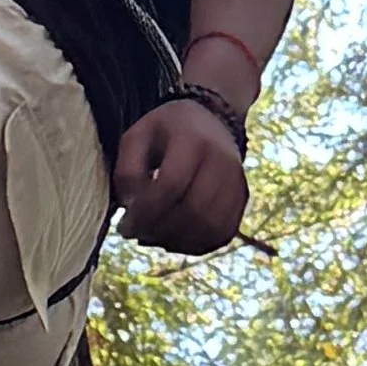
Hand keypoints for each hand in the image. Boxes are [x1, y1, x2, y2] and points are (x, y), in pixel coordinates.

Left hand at [113, 97, 248, 252]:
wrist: (209, 121)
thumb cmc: (165, 133)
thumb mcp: (136, 137)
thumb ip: (127, 170)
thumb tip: (132, 208)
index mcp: (193, 139)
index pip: (171, 185)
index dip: (145, 212)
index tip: (124, 225)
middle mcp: (223, 160)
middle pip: (193, 211)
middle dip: (159, 230)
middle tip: (136, 233)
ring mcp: (237, 181)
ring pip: (209, 227)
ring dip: (176, 241)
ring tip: (152, 235)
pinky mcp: (242, 199)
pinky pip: (222, 233)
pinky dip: (196, 244)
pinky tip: (173, 237)